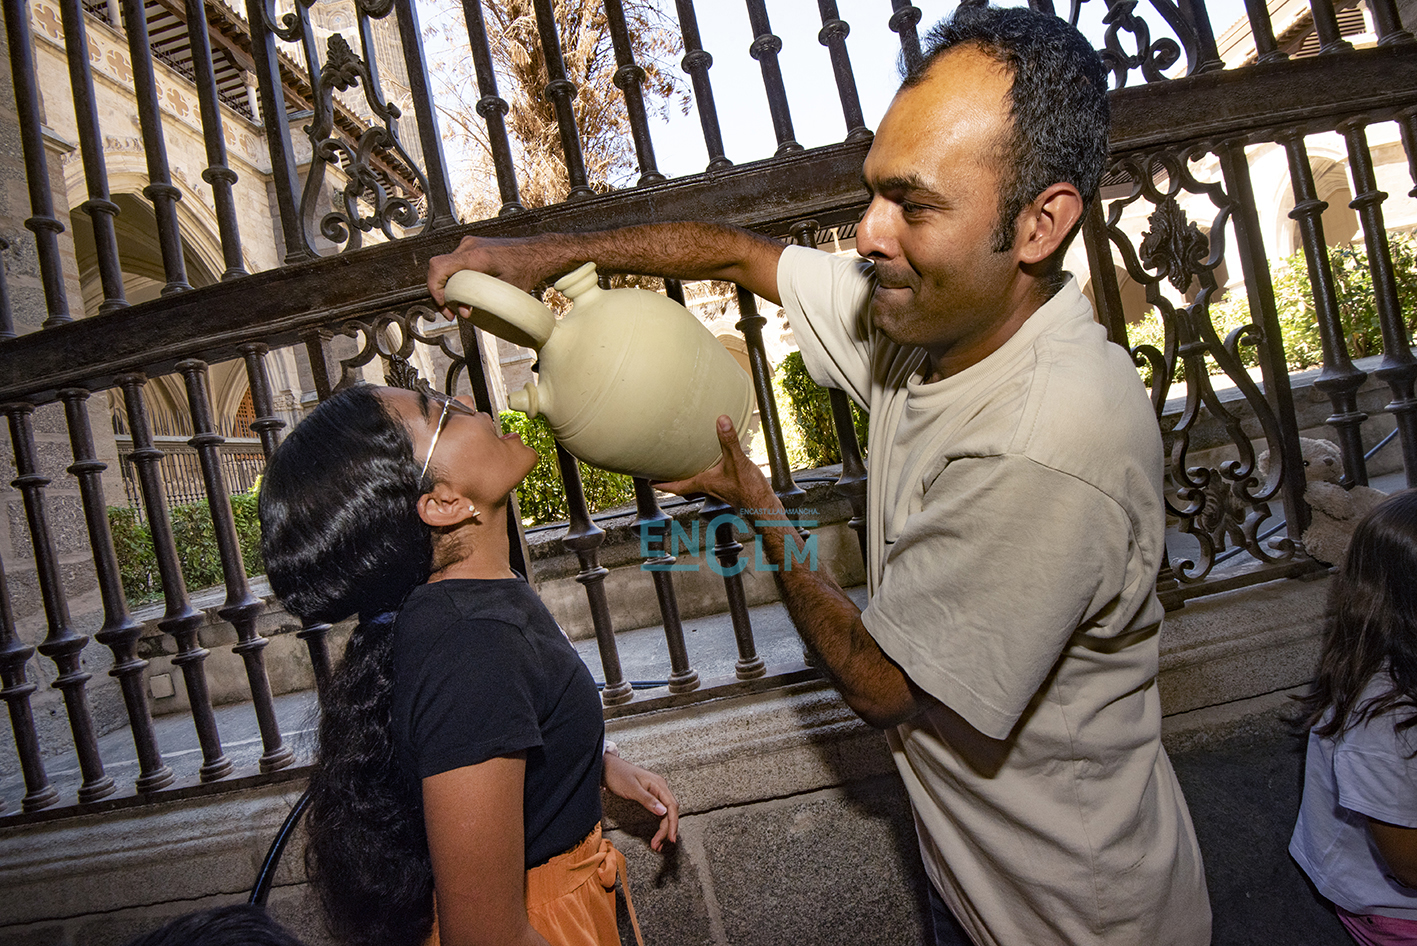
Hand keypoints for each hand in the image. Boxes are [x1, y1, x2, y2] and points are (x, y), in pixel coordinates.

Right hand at [427, 235, 549, 319]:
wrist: (537, 253)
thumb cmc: (526, 269)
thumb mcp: (504, 290)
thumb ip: (481, 300)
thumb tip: (465, 312)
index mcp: (475, 256)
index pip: (438, 267)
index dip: (435, 289)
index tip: (444, 306)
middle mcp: (469, 246)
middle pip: (438, 269)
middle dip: (441, 293)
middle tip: (452, 313)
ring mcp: (469, 245)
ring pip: (446, 267)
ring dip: (448, 287)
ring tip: (460, 305)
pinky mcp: (473, 248)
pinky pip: (455, 264)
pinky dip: (456, 279)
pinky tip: (466, 293)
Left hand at [601, 752, 678, 851]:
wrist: (607, 767)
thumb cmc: (618, 775)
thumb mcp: (632, 788)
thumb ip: (648, 800)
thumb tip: (663, 812)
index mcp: (659, 784)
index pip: (672, 806)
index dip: (673, 824)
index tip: (670, 838)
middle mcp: (660, 787)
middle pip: (670, 811)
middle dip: (666, 829)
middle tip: (658, 845)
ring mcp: (656, 791)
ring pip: (665, 813)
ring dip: (663, 828)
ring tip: (657, 843)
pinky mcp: (650, 795)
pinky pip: (659, 810)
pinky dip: (659, 823)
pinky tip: (657, 832)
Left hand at [655, 415, 775, 514]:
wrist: (764, 508)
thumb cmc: (749, 491)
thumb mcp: (737, 461)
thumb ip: (729, 441)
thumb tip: (721, 420)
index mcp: (705, 483)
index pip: (677, 486)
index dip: (663, 484)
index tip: (650, 482)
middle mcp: (710, 488)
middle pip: (685, 486)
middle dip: (673, 480)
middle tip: (662, 474)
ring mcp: (720, 490)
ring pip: (699, 484)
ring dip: (690, 477)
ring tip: (685, 467)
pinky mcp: (732, 489)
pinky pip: (714, 480)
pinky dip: (709, 473)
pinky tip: (717, 465)